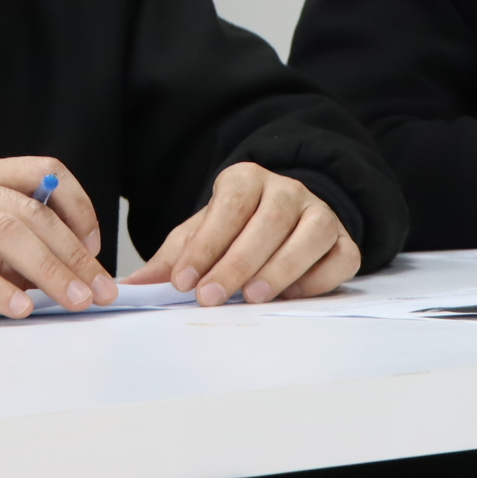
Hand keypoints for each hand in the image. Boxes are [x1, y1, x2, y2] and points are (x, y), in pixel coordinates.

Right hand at [0, 157, 120, 319]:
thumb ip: (11, 246)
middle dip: (72, 253)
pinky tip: (17, 307)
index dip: (78, 205)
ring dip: (45, 270)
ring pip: (4, 232)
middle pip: (31, 211)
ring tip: (69, 299)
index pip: (44, 170)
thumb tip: (64, 272)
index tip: (95, 246)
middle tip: (96, 289)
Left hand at [124, 163, 358, 304]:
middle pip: (268, 221)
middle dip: (236, 262)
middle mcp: (287, 190)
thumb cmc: (235, 231)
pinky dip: (320, 277)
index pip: (228, 206)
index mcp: (247, 179)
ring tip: (252, 298)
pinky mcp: (344, 240)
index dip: (205, 244)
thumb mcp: (199, 235)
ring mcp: (321, 213)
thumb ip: (171, 259)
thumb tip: (132, 287)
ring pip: (310, 234)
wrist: (285, 220)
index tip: (182, 281)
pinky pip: (342, 256)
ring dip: (281, 267)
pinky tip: (294, 295)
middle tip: (210, 297)